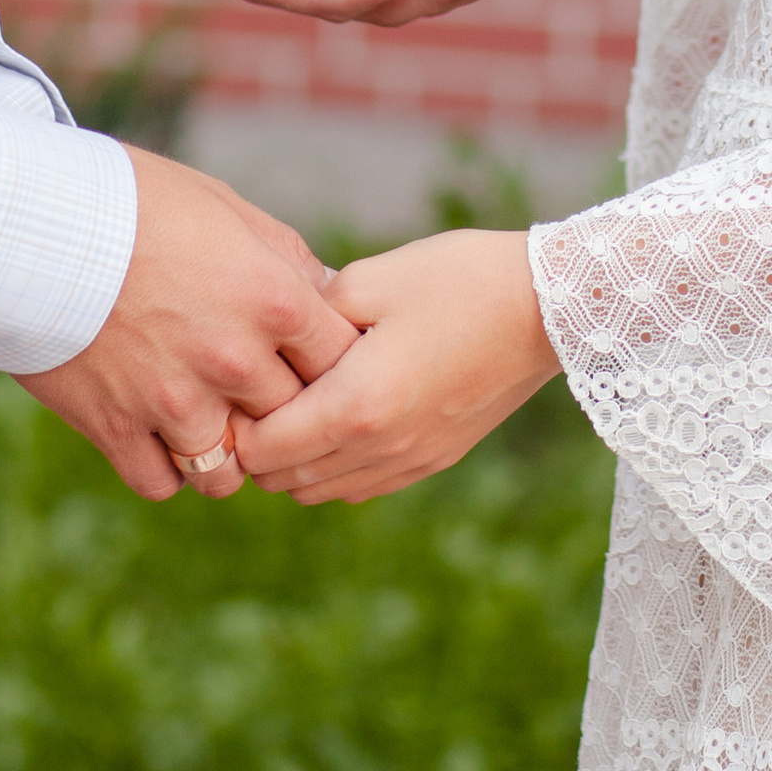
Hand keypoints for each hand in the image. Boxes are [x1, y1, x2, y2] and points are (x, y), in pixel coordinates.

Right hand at [20, 146, 356, 501]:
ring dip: (226, 453)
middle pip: (292, 422)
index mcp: (272, 299)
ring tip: (210, 423)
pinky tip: (159, 434)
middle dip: (281, 412)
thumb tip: (324, 295)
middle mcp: (233, 358)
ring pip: (229, 472)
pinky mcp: (117, 428)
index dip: (332, 364)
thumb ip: (283, 258)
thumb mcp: (225, 207)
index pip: (340, 362)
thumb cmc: (132, 199)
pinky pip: (163, 483)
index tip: (312, 360)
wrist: (31, 218)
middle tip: (260, 397)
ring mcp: (175, 401)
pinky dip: (166, 468)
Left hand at [231, 228, 559, 504]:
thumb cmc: (457, 280)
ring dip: (294, 462)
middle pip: (286, 480)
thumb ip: (308, 316)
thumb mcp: (370, 278)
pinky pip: (362, 486)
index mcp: (357, 405)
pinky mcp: (435, 459)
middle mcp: (381, 448)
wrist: (545, 308)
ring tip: (290, 407)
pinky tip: (336, 419)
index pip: (264, 448)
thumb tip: (270, 340)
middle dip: (257, 448)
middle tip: (250, 397)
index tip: (227, 386)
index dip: (233, 424)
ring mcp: (411, 461)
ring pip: (321, 491)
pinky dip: (334, 467)